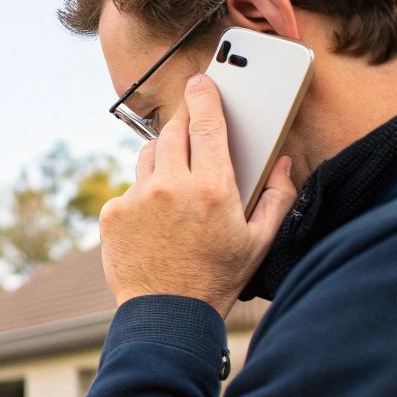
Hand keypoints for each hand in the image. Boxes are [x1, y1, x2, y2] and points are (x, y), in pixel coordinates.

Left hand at [99, 73, 298, 318]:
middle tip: (195, 140)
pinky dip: (142, 197)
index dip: (205, 95)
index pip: (207, 122)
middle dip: (185, 130)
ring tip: (177, 190)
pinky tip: (156, 222)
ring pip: (148, 156)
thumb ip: (277, 196)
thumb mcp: (259, 241)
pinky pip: (129, 189)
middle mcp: (172, 185)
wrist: (167, 315)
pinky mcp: (113, 212)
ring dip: (163, 161)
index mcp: (212, 187)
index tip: (203, 81)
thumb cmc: (218, 278)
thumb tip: (283, 162)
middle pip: (173, 132)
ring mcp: (137, 198)